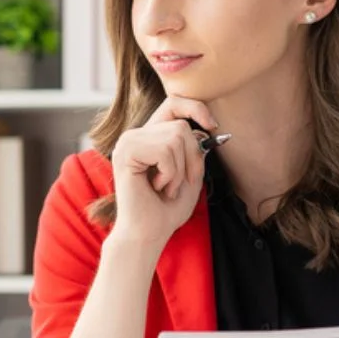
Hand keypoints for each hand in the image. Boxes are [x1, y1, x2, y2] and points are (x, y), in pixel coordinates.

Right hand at [107, 95, 220, 246]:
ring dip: (180, 169)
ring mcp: (128, 142)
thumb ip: (196, 150)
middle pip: (180, 125)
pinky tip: (157, 188)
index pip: (173, 104)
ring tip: (165, 187)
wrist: (148, 234)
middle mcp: (135, 136)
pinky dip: (170, 173)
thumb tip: (205, 129)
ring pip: (175, 136)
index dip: (195, 108)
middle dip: (192, 156)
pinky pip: (165, 151)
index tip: (213, 126)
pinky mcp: (125, 153)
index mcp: (148, 137)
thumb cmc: (167, 209)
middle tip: (182, 182)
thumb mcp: (191, 174)